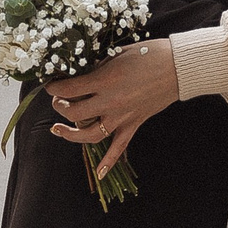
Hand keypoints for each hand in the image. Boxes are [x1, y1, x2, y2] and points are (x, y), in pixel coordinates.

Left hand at [50, 38, 180, 179]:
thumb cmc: (149, 54)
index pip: (69, 89)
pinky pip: (119, 147)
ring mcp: (122, 117)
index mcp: (104, 81)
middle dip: (60, 106)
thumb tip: (83, 74)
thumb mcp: (117, 53)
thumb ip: (98, 67)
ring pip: (89, 134)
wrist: (177, 67)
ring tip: (57, 130)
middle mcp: (110, 103)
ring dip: (70, 134)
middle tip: (57, 101)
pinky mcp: (134, 124)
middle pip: (74, 112)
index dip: (54, 87)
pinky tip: (100, 174)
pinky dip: (109, 162)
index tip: (50, 85)